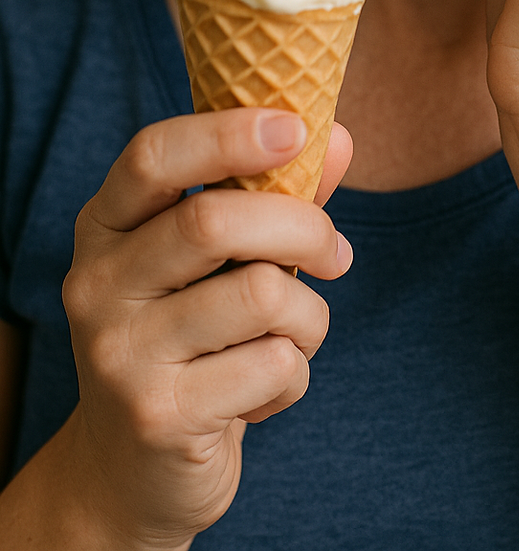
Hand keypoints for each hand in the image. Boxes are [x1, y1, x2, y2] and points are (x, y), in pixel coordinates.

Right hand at [59, 110, 351, 549]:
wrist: (133, 471)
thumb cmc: (193, 337)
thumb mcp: (219, 261)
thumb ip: (273, 195)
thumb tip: (341, 138)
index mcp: (105, 226)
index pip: (153, 155)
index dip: (228, 132)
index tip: (296, 128)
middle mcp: (97, 283)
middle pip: (215, 220)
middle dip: (305, 227)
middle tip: (337, 254)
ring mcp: (121, 352)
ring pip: (262, 293)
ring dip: (309, 314)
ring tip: (294, 336)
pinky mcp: (158, 415)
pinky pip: (273, 364)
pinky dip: (294, 374)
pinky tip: (263, 390)